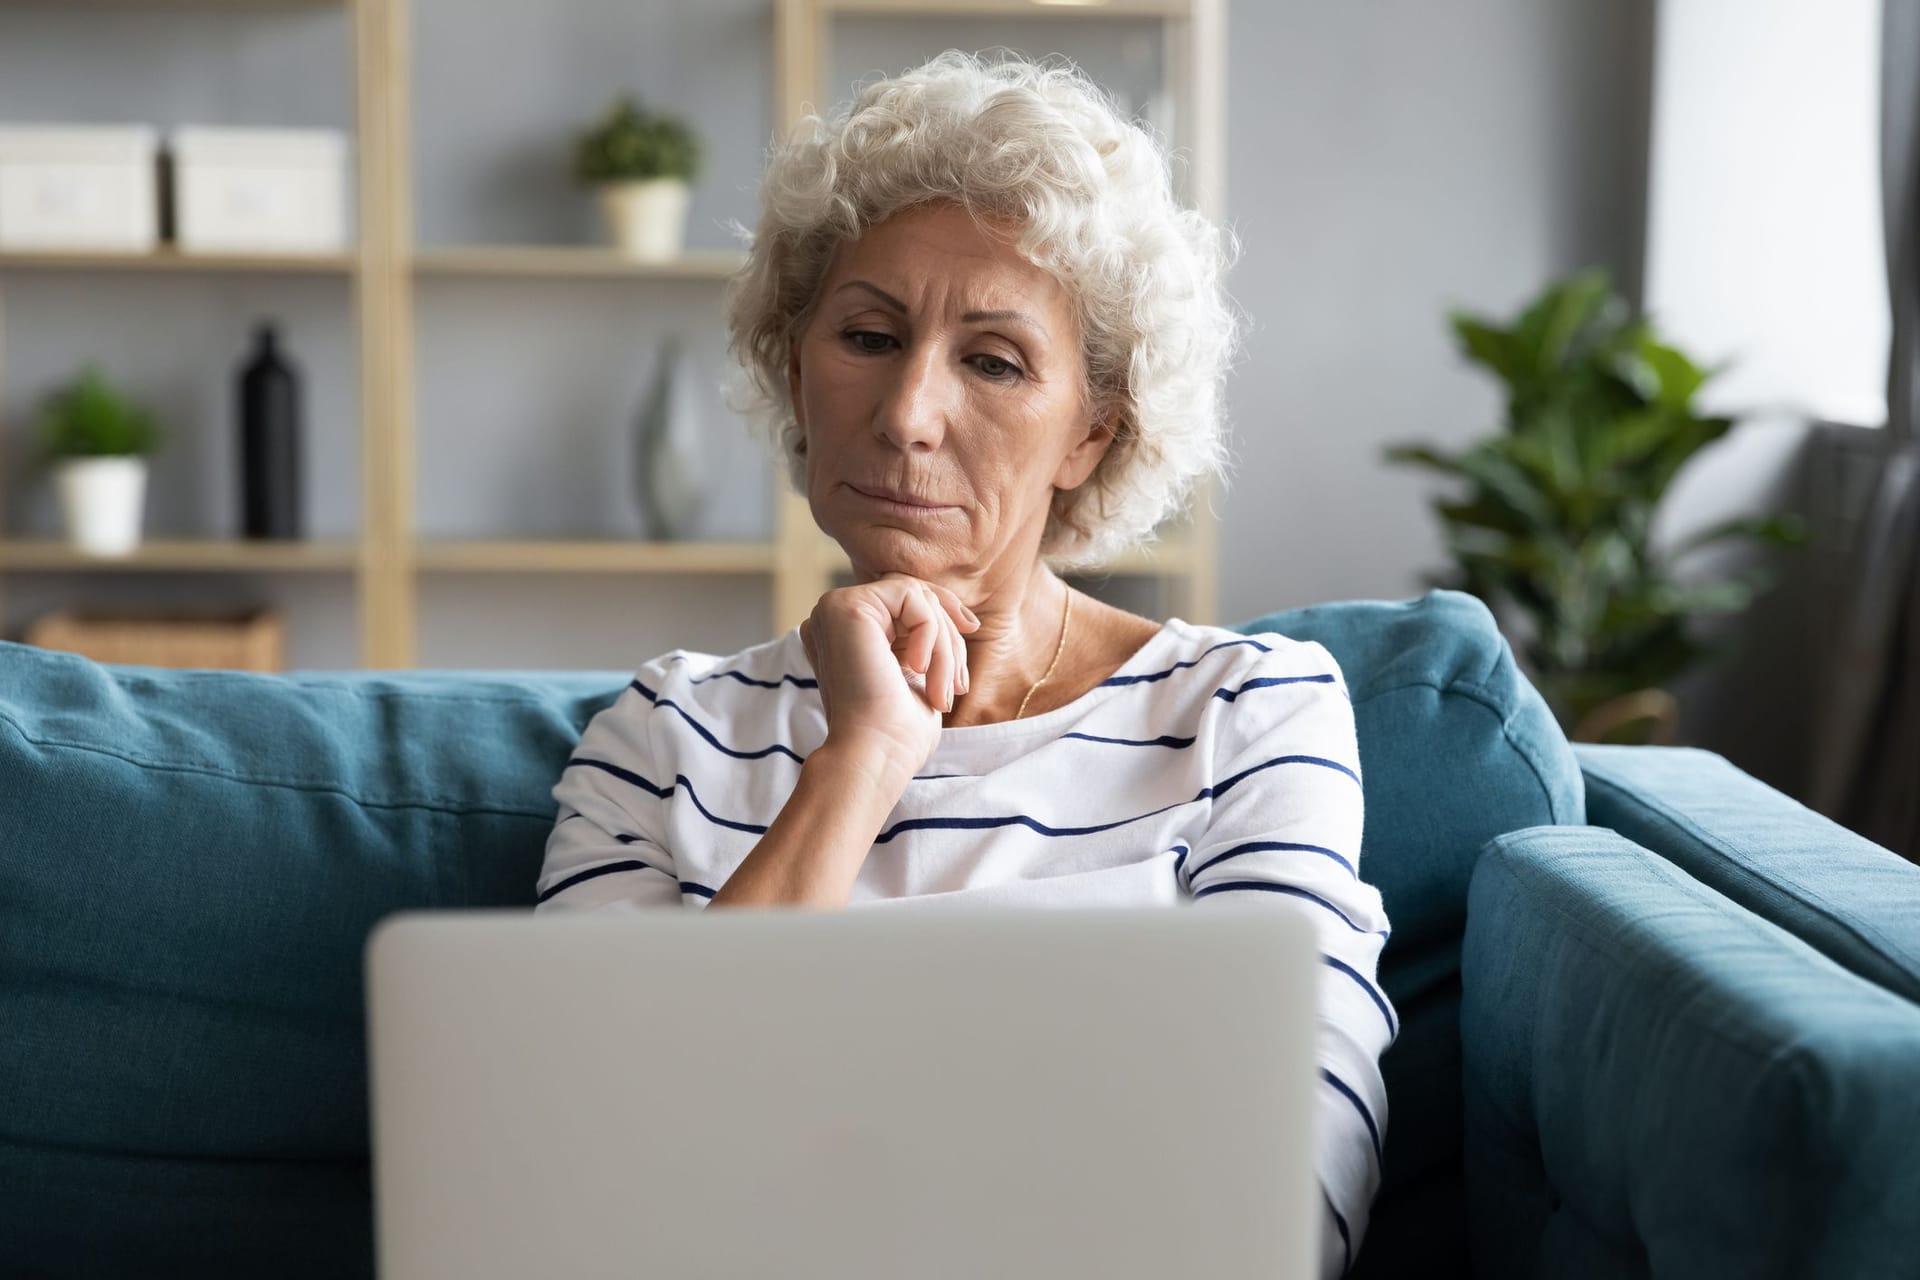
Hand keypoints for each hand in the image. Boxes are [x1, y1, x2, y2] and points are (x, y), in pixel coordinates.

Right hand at [799, 572, 979, 779]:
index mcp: (844, 632)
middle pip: (912, 594)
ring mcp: (834, 608)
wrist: (874, 756)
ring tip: (944, 688)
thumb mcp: (917, 674)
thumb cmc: (896, 731)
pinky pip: (910, 596)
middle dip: (948, 633)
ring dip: (944, 644)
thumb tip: (959, 616)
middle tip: (958, 683)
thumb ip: (923, 639)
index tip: (971, 628)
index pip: (901, 599)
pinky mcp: (845, 607)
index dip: (941, 610)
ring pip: (915, 595)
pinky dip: (931, 634)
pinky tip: (919, 669)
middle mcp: (833, 616)